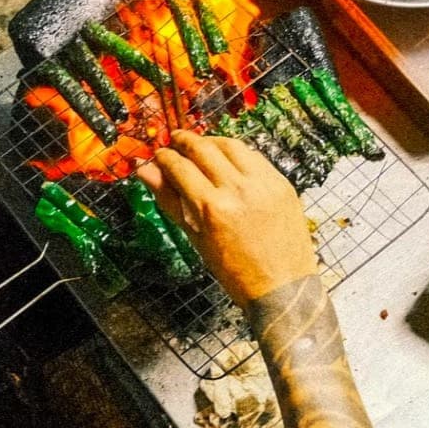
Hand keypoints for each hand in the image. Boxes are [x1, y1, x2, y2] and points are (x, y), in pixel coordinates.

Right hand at [136, 131, 318, 307]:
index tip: (159, 155)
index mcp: (212, 208)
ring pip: (231, 145)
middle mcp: (238, 190)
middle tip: (175, 140)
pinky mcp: (282, 183)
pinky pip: (255, 156)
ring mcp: (264, 184)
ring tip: (201, 145)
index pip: (180, 167)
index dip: (165, 157)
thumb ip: (170, 201)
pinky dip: (237, 153)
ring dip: (211, 141)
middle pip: (204, 149)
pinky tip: (228, 158)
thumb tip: (146, 173)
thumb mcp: (196, 239)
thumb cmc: (236, 271)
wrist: (282, 286)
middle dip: (185, 141)